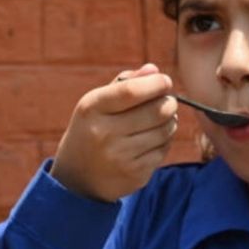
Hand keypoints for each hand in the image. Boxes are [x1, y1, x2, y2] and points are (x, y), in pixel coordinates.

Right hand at [51, 63, 178, 201]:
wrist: (78, 178)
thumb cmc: (93, 129)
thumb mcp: (98, 103)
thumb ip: (125, 83)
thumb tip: (154, 70)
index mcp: (92, 108)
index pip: (132, 91)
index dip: (156, 83)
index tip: (165, 81)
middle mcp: (104, 133)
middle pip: (157, 111)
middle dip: (169, 102)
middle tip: (168, 101)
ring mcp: (120, 156)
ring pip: (165, 131)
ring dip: (170, 121)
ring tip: (160, 119)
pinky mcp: (135, 174)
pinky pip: (164, 150)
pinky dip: (165, 141)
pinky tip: (153, 139)